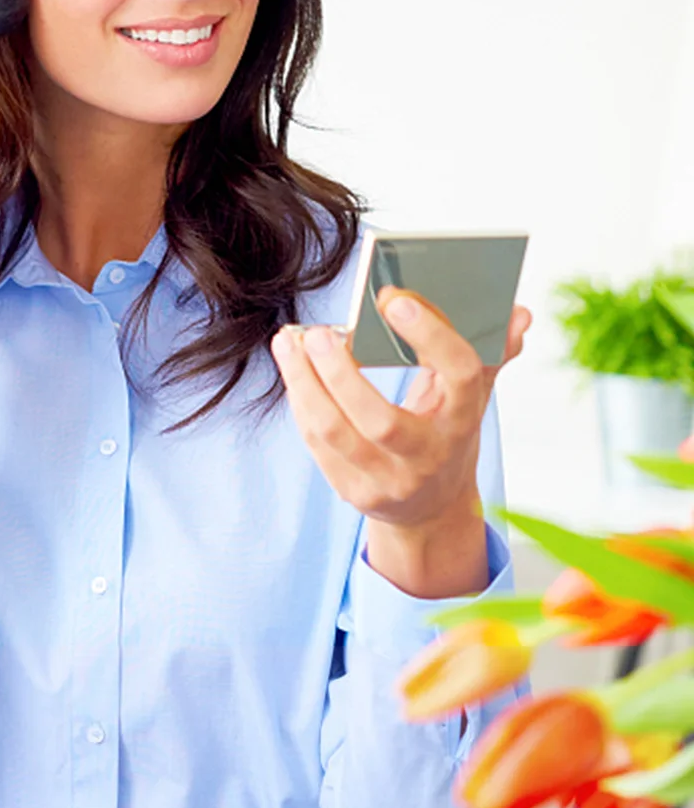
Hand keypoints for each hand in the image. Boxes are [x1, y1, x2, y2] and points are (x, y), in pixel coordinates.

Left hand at [272, 289, 532, 597]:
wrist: (430, 509)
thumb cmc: (446, 435)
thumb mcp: (471, 399)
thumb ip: (488, 354)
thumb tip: (518, 313)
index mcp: (463, 421)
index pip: (459, 375)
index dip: (429, 335)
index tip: (393, 298)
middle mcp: (428, 458)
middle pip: (380, 420)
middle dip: (341, 372)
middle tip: (318, 331)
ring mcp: (388, 481)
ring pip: (334, 431)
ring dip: (303, 381)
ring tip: (288, 341)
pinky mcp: (353, 492)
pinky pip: (316, 443)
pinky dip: (301, 401)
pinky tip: (293, 370)